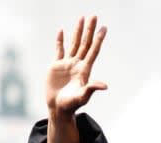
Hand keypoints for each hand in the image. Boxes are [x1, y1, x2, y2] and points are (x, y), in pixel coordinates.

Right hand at [46, 16, 106, 142]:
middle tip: (94, 16)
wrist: (58, 108)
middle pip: (85, 43)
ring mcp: (67, 64)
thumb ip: (92, 89)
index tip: (104, 27)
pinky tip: (61, 31)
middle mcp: (78, 64)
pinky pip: (59, 50)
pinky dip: (60, 40)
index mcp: (85, 70)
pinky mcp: (56, 66)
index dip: (98, 39)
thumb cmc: (71, 105)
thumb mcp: (83, 97)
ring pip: (74, 43)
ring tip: (81, 18)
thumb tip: (105, 86)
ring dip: (77, 31)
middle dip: (89, 30)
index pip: (93, 50)